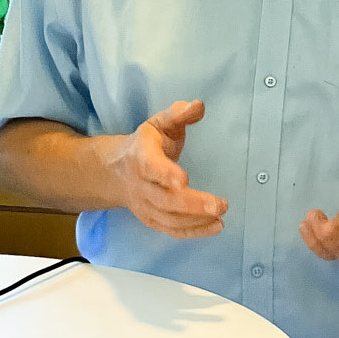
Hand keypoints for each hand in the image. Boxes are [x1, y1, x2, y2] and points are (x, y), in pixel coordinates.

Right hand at [107, 100, 226, 237]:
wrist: (117, 171)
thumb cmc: (147, 144)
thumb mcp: (160, 123)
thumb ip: (179, 114)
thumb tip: (198, 105)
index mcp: (141, 156)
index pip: (150, 167)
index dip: (165, 174)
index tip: (184, 179)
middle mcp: (140, 184)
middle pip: (163, 200)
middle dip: (192, 205)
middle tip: (220, 205)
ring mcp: (144, 206)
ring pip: (168, 219)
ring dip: (196, 221)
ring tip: (221, 216)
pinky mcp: (151, 220)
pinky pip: (171, 230)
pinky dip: (193, 232)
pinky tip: (215, 227)